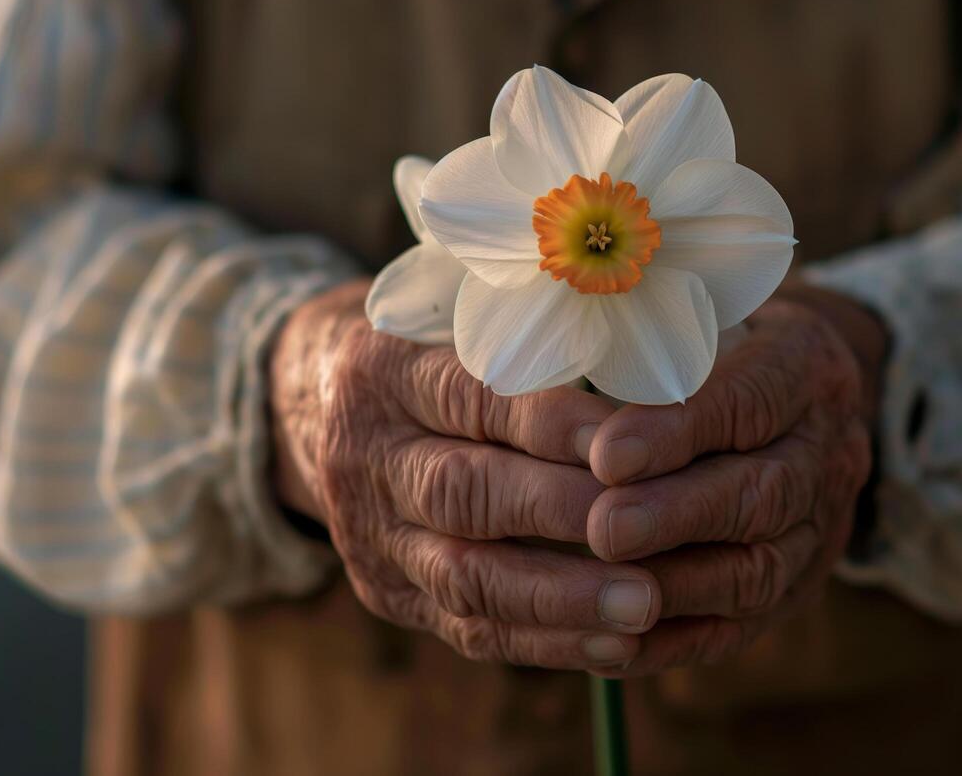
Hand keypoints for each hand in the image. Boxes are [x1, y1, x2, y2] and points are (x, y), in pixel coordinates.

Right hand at [269, 281, 660, 670]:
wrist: (315, 403)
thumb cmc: (430, 346)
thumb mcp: (452, 315)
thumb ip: (528, 333)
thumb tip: (643, 357)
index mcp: (384, 369)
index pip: (472, 397)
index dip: (552, 424)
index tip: (627, 446)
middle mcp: (367, 455)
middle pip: (465, 492)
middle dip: (562, 516)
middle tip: (647, 534)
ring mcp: (370, 533)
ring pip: (465, 576)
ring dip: (561, 598)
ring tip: (644, 606)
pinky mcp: (386, 592)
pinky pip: (469, 628)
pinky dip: (547, 642)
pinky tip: (617, 645)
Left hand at [579, 285, 886, 676]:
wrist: (802, 397)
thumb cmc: (719, 345)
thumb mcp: (700, 317)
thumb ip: (649, 342)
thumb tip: (554, 368)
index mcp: (805, 364)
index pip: (750, 398)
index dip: (679, 431)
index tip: (606, 454)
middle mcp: (828, 447)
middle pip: (763, 492)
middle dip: (677, 515)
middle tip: (602, 529)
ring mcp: (823, 524)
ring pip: (761, 568)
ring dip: (678, 584)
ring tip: (606, 586)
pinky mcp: (800, 586)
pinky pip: (744, 625)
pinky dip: (676, 640)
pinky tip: (613, 641)